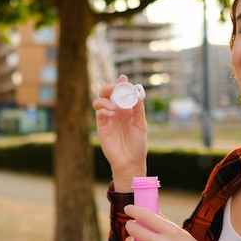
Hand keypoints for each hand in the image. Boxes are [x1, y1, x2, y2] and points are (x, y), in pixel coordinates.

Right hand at [93, 75, 147, 190]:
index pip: (122, 93)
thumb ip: (138, 110)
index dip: (121, 84)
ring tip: (114, 108)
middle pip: (108, 94)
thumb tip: (138, 95)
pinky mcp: (102, 126)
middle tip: (113, 88)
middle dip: (109, 88)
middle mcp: (117, 111)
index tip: (123, 78)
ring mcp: (108, 118)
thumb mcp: (142, 125)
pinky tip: (111, 113)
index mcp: (128, 109)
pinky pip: (98, 113)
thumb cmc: (138, 144)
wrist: (130, 161)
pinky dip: (103, 109)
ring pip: (100, 101)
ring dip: (105, 99)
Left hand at [123, 204, 240, 240]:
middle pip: (135, 230)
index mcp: (173, 232)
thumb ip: (166, 224)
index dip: (133, 210)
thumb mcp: (184, 236)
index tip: (128, 209)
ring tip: (132, 240)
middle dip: (130, 225)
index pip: (146, 215)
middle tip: (131, 225)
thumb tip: (151, 212)